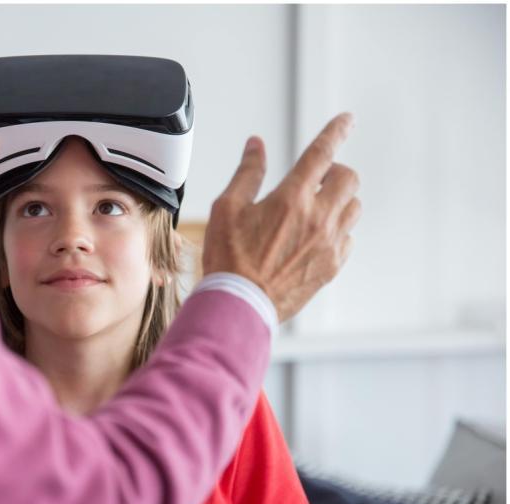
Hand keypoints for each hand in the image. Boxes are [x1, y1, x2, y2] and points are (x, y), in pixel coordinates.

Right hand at [202, 113, 360, 322]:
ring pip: (354, 208)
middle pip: (349, 179)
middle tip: (317, 179)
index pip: (322, 152)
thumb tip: (256, 146)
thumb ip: (247, 173)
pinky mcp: (331, 266)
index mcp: (292, 198)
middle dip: (335, 172)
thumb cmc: (229, 259)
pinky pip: (349, 239)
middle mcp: (318, 218)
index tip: (346, 120)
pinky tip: (317, 236)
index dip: (336, 131)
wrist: (240, 304)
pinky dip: (338, 230)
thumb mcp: (227, 208)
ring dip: (339, 200)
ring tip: (316, 209)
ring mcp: (329, 244)